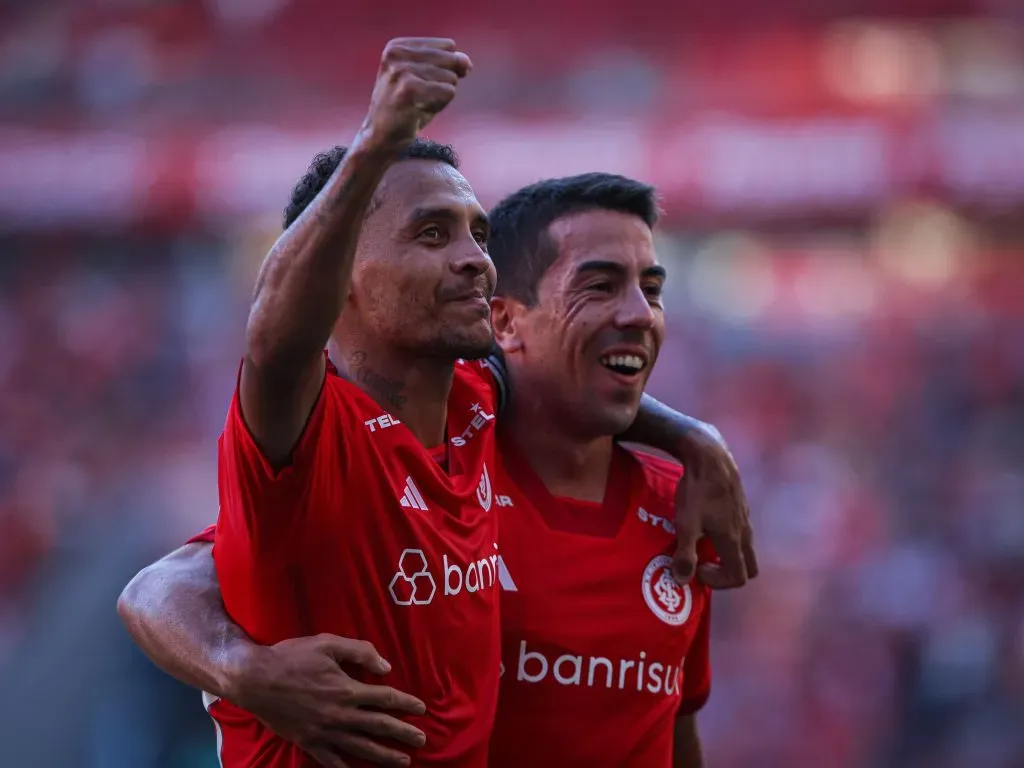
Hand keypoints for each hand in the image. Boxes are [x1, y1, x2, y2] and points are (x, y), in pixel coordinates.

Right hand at [227, 634, 426, 766]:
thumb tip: (386, 667)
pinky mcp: (308, 742)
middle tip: (422, 741)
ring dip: (385, 755)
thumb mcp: (328, 643)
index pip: (387, 699)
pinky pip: (331, 761)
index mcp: (348, 689)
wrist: (255, 679)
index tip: (422, 710)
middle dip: (403, 734)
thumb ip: (360, 652)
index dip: (407, 704)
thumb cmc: (292, 657)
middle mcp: (341, 714)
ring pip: (362, 747)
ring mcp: (325, 732)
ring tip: (403, 761)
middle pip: (380, 726)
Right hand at [362, 37, 471, 147]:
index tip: (420, 84)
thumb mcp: (426, 78)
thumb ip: (449, 64)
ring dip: (440, 97)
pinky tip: (418, 111)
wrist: (381, 137)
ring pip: (451, 78)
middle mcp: (398, 53)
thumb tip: (466, 62)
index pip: (449, 46)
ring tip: (417, 104)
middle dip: (443, 82)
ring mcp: (402, 70)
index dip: (444, 69)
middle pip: (451, 60)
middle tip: (419, 97)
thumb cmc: (406, 108)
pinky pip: (449, 93)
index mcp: (398, 46)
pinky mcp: (410, 89)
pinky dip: (439, 106)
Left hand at [671, 426, 758, 588]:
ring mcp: (745, 517)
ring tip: (701, 542)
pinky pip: (741, 530)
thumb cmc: (696, 490)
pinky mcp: (740, 505)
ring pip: (745, 548)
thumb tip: (682, 581)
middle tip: (703, 562)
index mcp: (733, 540)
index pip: (739, 578)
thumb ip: (685, 555)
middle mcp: (744, 531)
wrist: (709, 455)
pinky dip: (728, 537)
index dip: (718, 582)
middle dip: (728, 572)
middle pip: (750, 567)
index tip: (697, 568)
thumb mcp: (686, 524)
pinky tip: (706, 522)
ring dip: (727, 553)